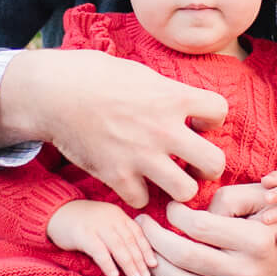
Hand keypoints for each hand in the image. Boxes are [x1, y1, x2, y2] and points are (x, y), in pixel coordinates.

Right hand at [0, 48, 228, 207]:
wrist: (55, 93)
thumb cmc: (98, 78)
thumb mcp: (144, 75)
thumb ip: (171, 93)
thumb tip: (192, 107)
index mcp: (173, 97)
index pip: (220, 112)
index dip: (212, 119)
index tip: (197, 122)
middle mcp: (163, 129)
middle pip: (215, 163)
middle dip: (209, 167)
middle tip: (195, 164)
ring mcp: (141, 156)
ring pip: (185, 192)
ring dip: (180, 188)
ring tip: (170, 179)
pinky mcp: (116, 175)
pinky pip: (143, 200)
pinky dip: (139, 194)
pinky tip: (134, 182)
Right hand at [47, 200, 155, 275]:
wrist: (55, 212)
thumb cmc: (82, 222)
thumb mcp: (104, 222)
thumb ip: (119, 232)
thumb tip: (136, 254)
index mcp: (118, 215)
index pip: (137, 233)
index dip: (146, 249)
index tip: (153, 264)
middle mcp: (110, 218)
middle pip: (129, 241)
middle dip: (140, 260)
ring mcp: (97, 225)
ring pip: (118, 246)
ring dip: (128, 264)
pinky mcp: (82, 234)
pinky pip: (98, 250)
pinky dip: (108, 263)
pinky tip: (113, 275)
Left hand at [139, 181, 276, 275]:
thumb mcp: (265, 202)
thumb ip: (227, 198)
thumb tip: (190, 214)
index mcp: (255, 242)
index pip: (200, 227)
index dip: (177, 214)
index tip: (171, 207)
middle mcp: (244, 273)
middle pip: (183, 258)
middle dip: (153, 238)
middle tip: (142, 223)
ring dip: (153, 264)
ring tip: (143, 245)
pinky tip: (155, 268)